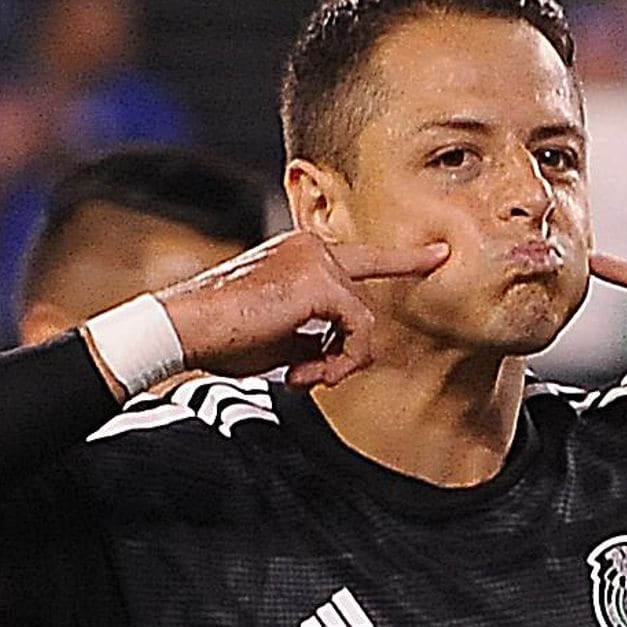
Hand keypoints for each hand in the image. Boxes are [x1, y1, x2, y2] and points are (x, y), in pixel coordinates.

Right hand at [157, 232, 448, 388]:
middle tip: (307, 379)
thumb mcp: (280, 338)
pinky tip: (301, 373)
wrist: (186, 328)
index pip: (362, 260)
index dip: (404, 260)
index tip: (440, 255)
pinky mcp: (322, 282)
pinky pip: (357, 332)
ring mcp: (318, 259)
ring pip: (362, 323)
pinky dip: (339, 362)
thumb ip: (316, 336)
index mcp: (300, 254)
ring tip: (300, 378)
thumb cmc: (223, 337)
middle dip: (343, 354)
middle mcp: (312, 248)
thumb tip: (345, 354)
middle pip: (360, 309)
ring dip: (338, 363)